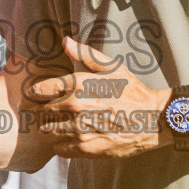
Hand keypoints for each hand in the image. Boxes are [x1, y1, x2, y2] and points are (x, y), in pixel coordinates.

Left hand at [28, 36, 166, 158]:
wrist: (152, 119)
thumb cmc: (131, 90)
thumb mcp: (112, 67)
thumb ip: (85, 55)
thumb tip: (65, 41)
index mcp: (78, 84)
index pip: (40, 89)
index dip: (35, 92)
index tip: (36, 94)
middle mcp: (75, 106)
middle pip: (42, 111)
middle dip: (45, 111)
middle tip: (54, 111)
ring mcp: (79, 128)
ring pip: (48, 131)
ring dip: (52, 128)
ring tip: (63, 125)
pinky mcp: (85, 147)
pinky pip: (60, 148)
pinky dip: (62, 144)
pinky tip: (72, 138)